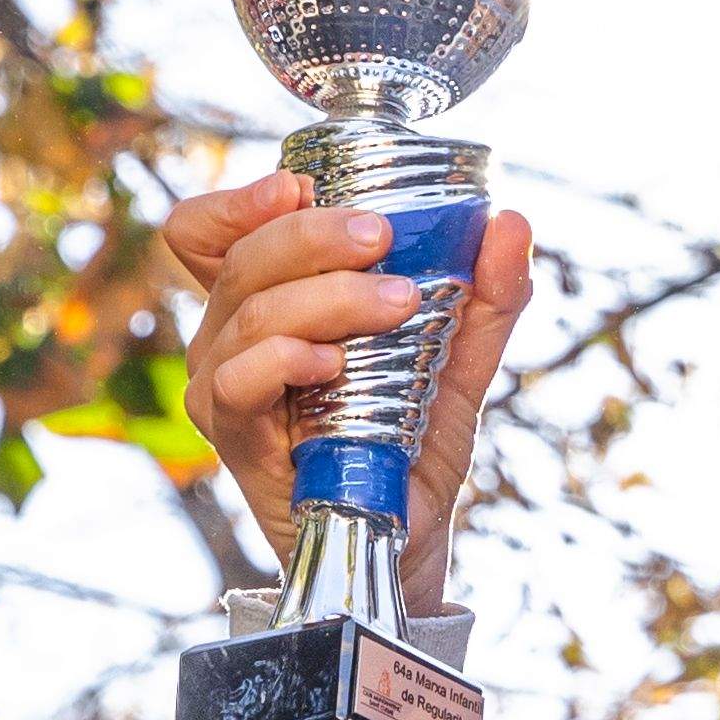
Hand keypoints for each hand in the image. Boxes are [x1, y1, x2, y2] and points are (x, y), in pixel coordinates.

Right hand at [158, 168, 537, 608]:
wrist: (408, 535)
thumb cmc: (409, 441)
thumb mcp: (455, 359)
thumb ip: (484, 295)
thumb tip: (512, 223)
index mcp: (264, 302)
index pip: (208, 232)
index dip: (237, 201)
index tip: (298, 185)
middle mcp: (229, 336)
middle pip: (239, 258)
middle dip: (311, 236)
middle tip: (380, 237)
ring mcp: (224, 386)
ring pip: (248, 312)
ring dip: (324, 297)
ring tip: (397, 304)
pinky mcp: (235, 437)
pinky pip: (238, 381)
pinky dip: (284, 358)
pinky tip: (332, 362)